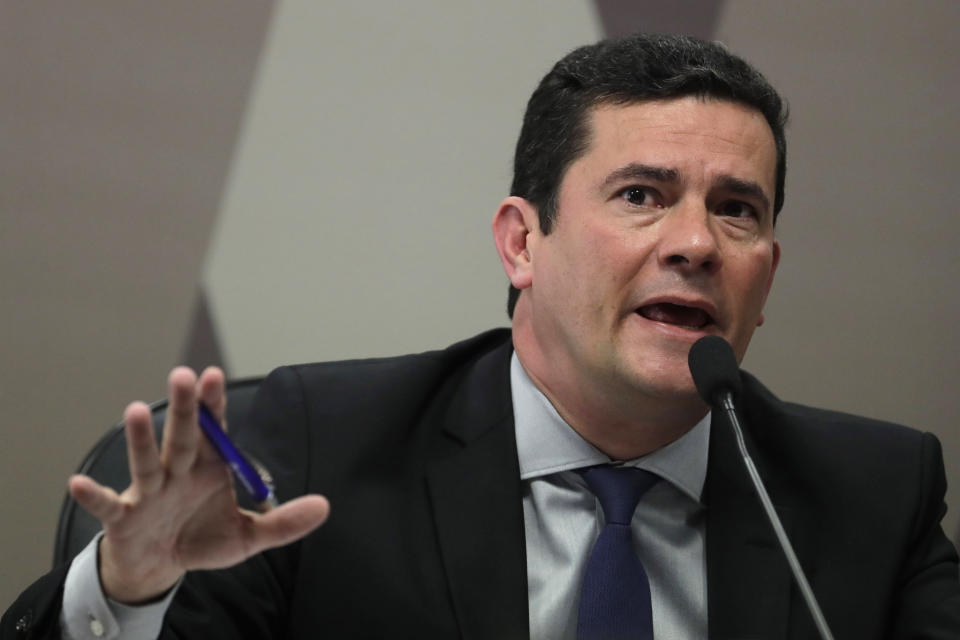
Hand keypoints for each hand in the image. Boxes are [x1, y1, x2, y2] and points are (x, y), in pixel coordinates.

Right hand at [68, 366, 329, 603]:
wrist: (160, 567)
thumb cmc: (201, 539)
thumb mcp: (248, 536)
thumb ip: (284, 522)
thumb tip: (325, 506)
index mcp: (207, 469)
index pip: (214, 431)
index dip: (214, 405)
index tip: (214, 374)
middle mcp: (177, 472)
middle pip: (182, 437)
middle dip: (186, 408)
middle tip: (184, 374)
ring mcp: (148, 493)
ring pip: (146, 462)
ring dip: (141, 439)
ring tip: (135, 410)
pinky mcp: (124, 518)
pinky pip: (107, 506)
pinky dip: (93, 495)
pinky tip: (78, 482)